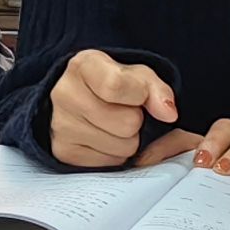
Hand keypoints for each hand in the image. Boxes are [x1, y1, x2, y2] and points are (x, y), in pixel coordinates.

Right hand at [48, 48, 178, 169]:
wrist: (79, 100)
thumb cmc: (112, 85)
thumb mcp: (137, 76)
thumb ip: (157, 89)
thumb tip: (168, 113)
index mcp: (84, 65)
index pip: (116, 86)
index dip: (141, 95)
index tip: (145, 96)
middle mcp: (65, 93)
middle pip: (127, 123)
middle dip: (136, 120)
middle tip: (124, 111)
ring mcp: (61, 125)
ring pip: (123, 147)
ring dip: (127, 140)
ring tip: (114, 125)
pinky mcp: (64, 151)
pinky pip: (111, 163)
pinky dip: (115, 154)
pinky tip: (105, 138)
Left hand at [137, 117, 229, 177]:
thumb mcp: (198, 192)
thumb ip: (171, 186)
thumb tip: (141, 183)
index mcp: (211, 148)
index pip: (184, 138)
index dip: (164, 149)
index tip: (146, 164)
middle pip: (224, 129)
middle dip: (210, 143)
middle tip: (200, 163)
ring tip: (225, 169)